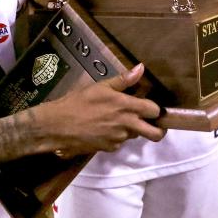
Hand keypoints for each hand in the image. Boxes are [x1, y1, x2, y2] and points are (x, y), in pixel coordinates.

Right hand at [45, 64, 164, 156]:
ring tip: (115, 120)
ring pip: (134, 136)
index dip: (157, 110)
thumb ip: (123, 80)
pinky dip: (116, 136)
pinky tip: (103, 128)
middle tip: (153, 124)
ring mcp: (119, 138)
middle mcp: (127, 125)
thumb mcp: (100, 86)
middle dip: (159, 130)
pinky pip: (119, 141)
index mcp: (126, 107)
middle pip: (155, 134)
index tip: (153, 109)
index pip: (154, 111)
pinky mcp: (109, 148)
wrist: (58, 125)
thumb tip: (141, 68)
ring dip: (131, 129)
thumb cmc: (78, 102)